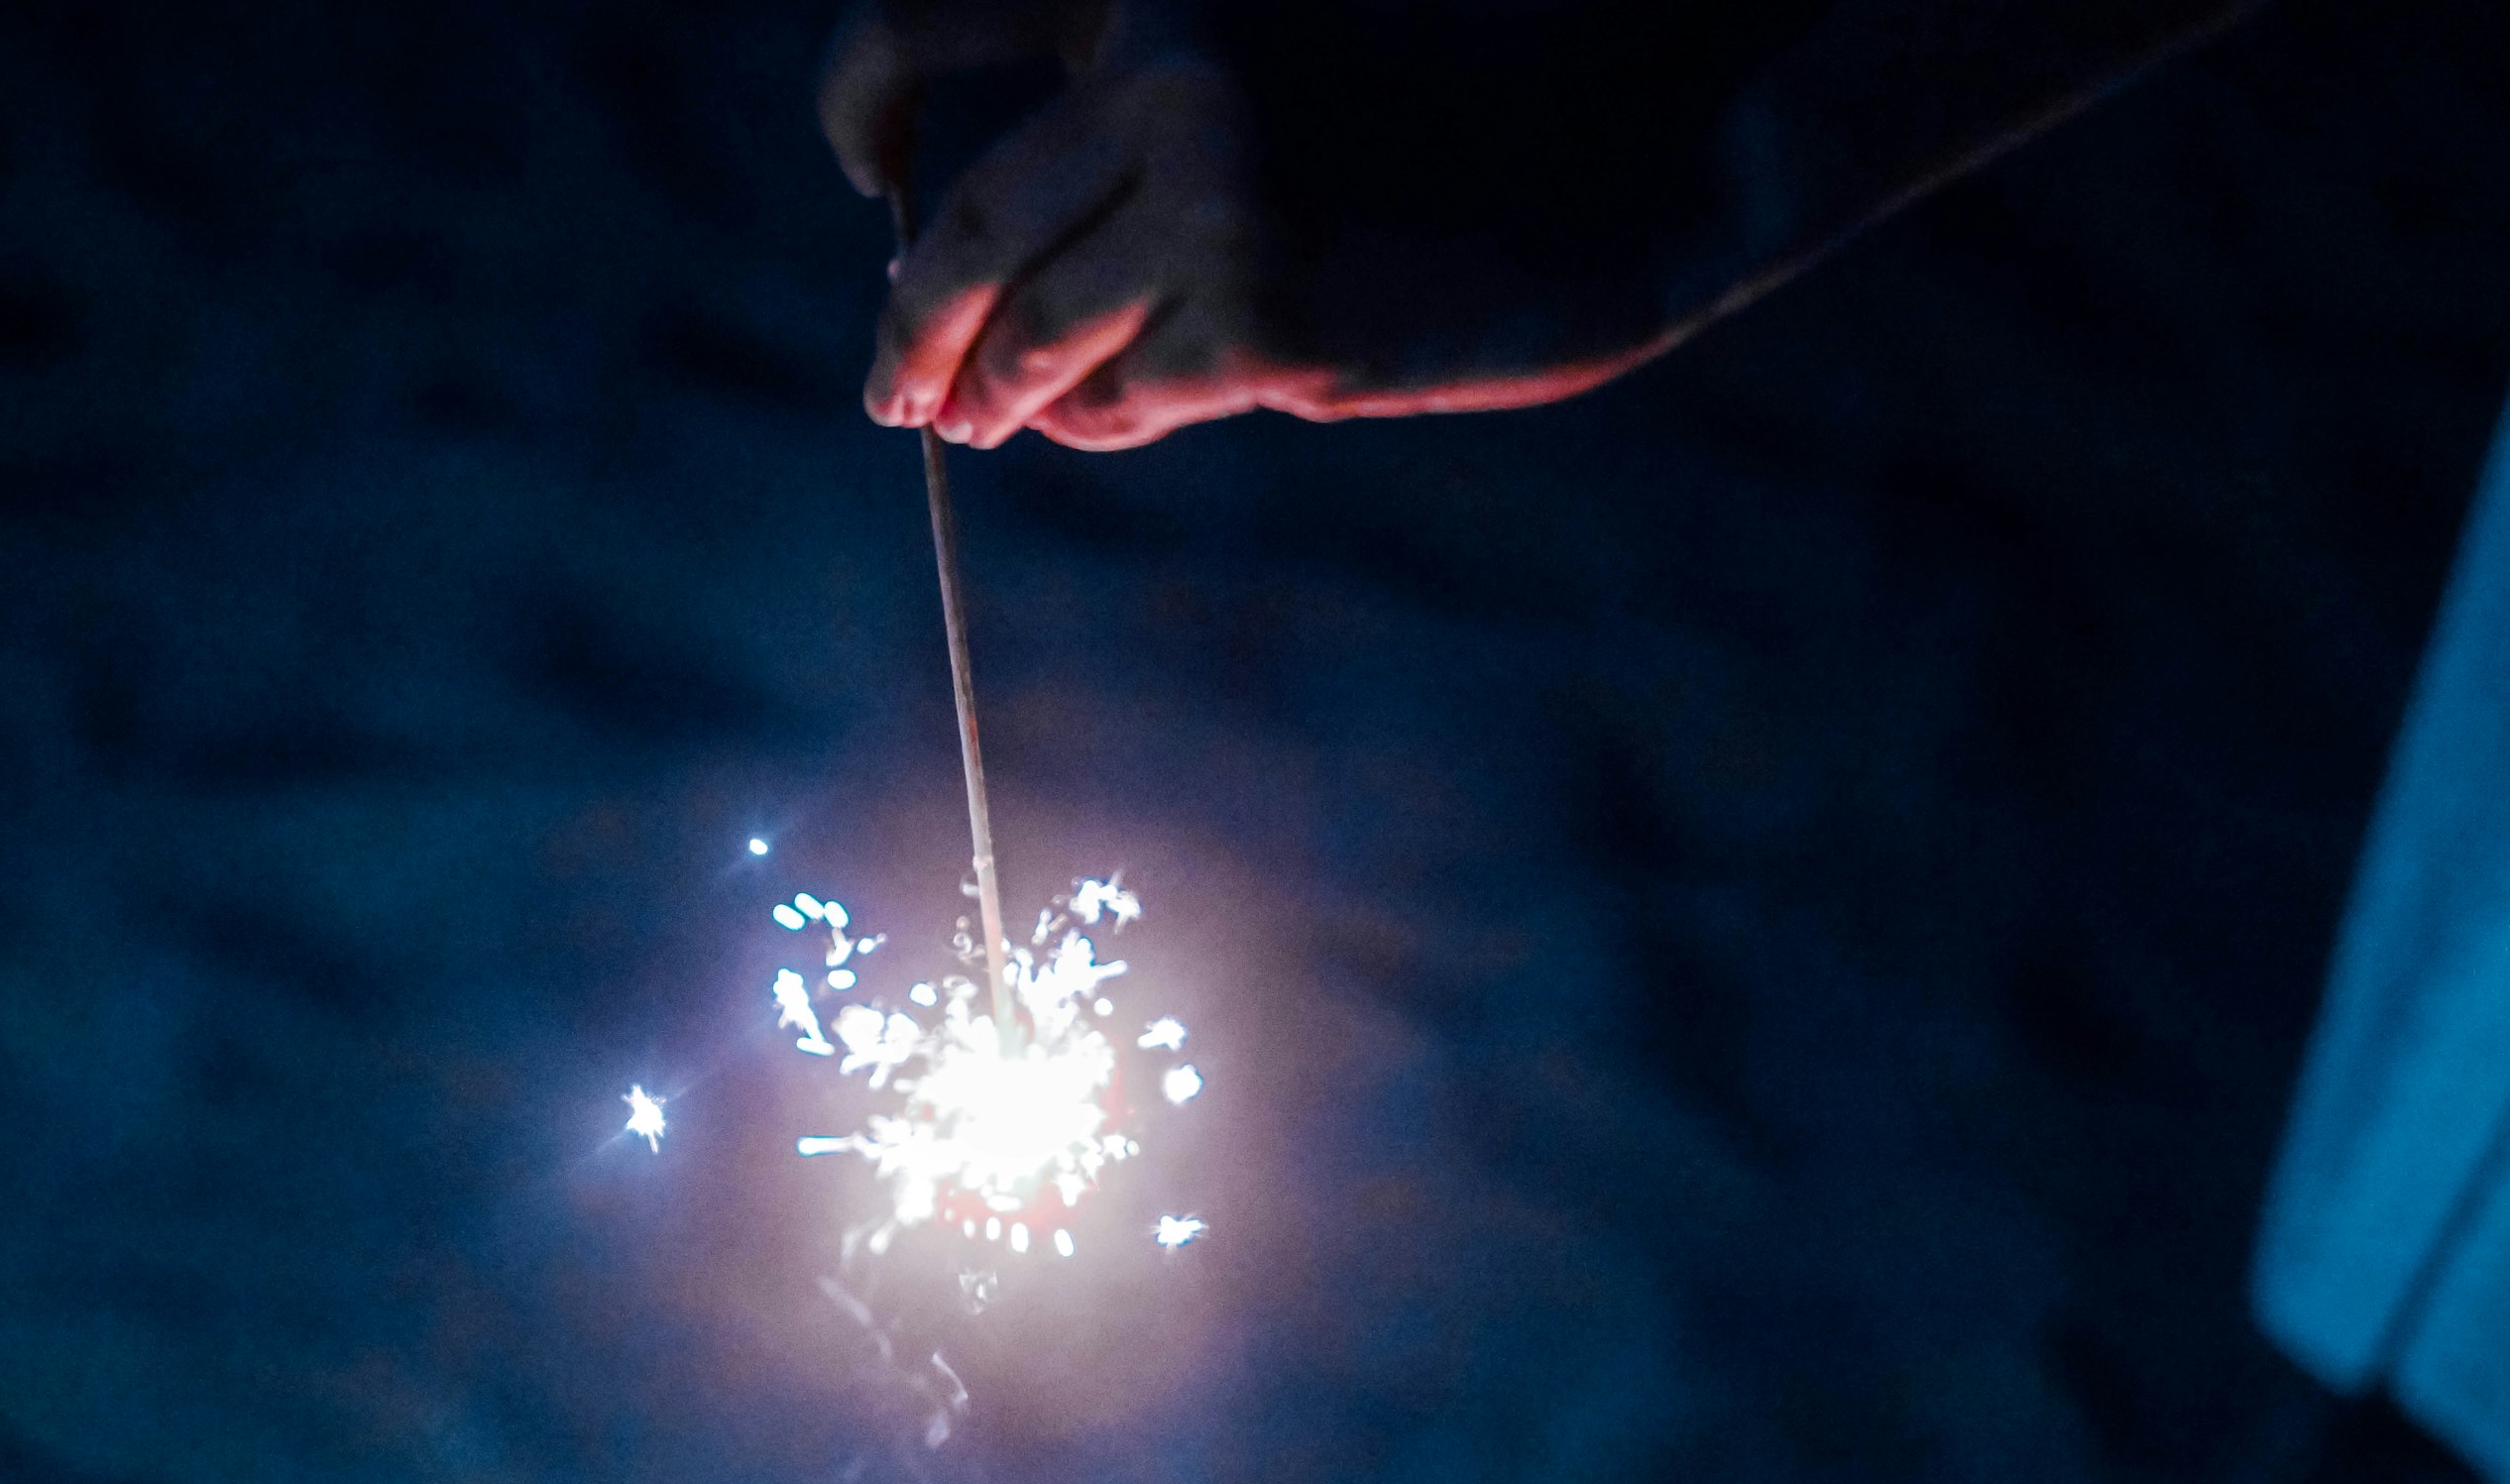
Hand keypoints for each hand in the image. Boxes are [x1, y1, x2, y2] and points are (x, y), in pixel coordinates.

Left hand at [818, 1, 1686, 451]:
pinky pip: (1128, 398)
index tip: (873, 180)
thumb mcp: (1280, 33)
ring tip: (983, 419)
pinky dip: (1104, 415)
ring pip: (1042, 338)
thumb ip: (1140, 97)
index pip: (914, 32)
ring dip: (1002, 393)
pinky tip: (1105, 417)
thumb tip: (979, 237)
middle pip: (969, 236)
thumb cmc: (1465, 87)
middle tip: (895, 390)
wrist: (1648, 142)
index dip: (861, 113)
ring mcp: (1214, 199)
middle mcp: (1164, 68)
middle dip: (915, 330)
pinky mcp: (1265, 322)